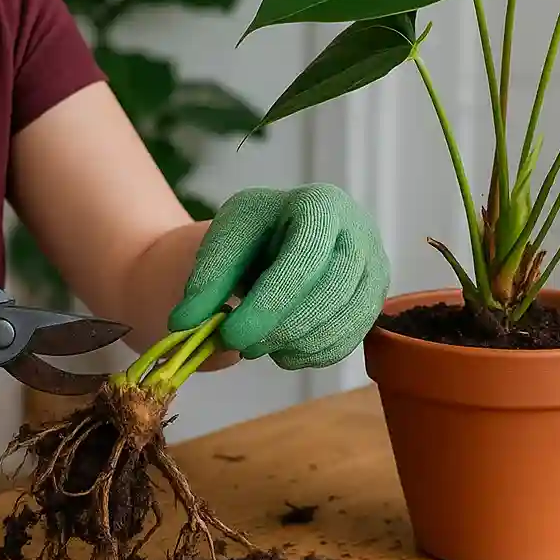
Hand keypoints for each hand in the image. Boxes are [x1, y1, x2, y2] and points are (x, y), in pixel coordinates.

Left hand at [167, 184, 389, 369]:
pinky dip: (311, 356)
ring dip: (295, 346)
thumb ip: (205, 278)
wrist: (280, 235)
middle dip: (281, 329)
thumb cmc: (254, 233)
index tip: (229, 334)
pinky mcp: (375, 302)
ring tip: (256, 347)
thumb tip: (184, 324)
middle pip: (331, 293)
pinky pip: (350, 341)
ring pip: (345, 322)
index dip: (267, 304)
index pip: (303, 258)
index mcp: (321, 204)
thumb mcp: (224, 239)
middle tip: (240, 345)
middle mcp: (360, 233)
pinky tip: (281, 351)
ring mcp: (375, 268)